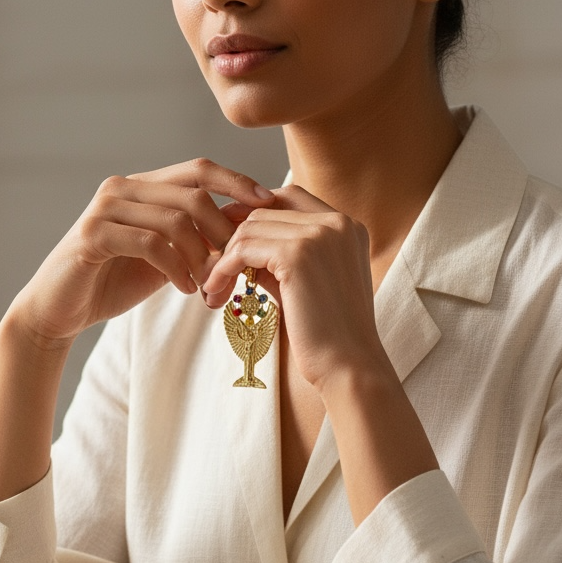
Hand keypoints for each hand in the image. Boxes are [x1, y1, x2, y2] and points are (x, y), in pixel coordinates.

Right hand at [10, 158, 274, 348]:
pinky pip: (150, 243)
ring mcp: (104, 209)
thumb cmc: (112, 283)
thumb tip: (243, 232)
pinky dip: (175, 268)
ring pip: (174, 219)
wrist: (58, 310)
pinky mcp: (92, 235)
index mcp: (141, 186)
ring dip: (201, 256)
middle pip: (192, 193)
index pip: (198, 169)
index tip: (268, 203)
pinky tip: (185, 289)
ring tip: (210, 286)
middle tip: (237, 264)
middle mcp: (122, 188)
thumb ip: (192, 241)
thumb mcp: (163, 258)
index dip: (236, 182)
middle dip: (222, 230)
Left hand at [202, 185, 386, 392]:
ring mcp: (320, 234)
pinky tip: (216, 292)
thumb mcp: (302, 283)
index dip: (251, 215)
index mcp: (346, 226)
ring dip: (223, 259)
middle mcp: (337, 222)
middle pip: (263, 211)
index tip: (227, 245)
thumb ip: (278, 257)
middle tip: (215, 274)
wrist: (348, 366)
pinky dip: (223, 269)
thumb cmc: (326, 335)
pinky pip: (243, 248)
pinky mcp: (299, 253)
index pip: (288, 196)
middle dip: (232, 240)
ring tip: (214, 291)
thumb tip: (237, 243)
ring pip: (249, 227)